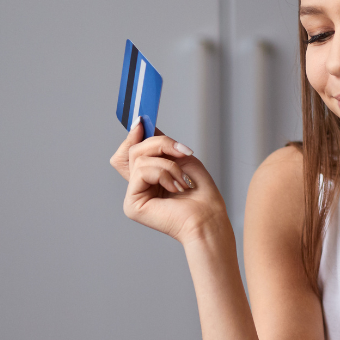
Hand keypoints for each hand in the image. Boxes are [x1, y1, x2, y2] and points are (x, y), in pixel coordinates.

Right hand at [109, 120, 227, 243]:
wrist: (209, 218)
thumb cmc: (202, 195)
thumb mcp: (182, 159)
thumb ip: (160, 144)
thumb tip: (141, 125)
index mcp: (149, 177)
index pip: (130, 151)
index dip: (134, 136)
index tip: (142, 121)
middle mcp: (138, 186)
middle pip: (134, 150)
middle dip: (160, 144)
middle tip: (181, 152)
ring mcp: (134, 195)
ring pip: (139, 158)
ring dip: (168, 164)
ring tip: (182, 180)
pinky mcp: (132, 204)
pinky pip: (141, 172)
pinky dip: (163, 174)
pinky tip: (176, 188)